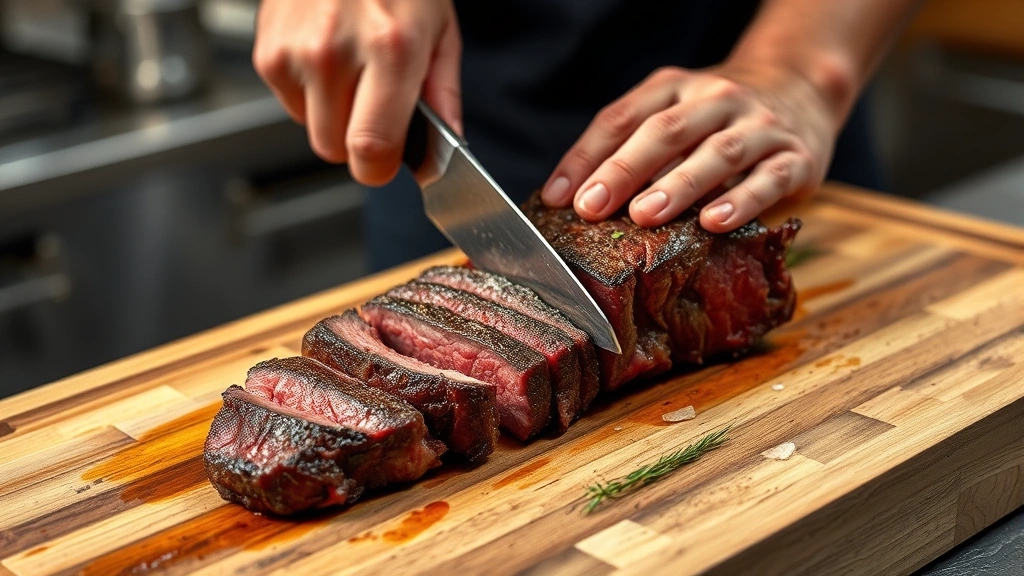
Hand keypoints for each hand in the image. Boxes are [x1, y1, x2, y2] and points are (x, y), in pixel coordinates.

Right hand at [253, 0, 460, 185]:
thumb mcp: (440, 31)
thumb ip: (443, 97)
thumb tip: (443, 150)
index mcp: (391, 51)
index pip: (372, 150)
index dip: (380, 168)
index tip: (387, 162)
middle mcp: (337, 53)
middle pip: (336, 150)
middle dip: (358, 142)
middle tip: (375, 106)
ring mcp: (296, 52)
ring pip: (311, 130)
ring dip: (333, 116)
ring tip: (351, 71)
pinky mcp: (268, 52)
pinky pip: (290, 104)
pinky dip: (309, 93)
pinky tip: (326, 57)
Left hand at [540, 64, 838, 231]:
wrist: (802, 89)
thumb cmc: (718, 119)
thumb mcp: (673, 116)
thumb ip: (631, 149)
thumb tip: (574, 200)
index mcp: (674, 88)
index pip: (621, 118)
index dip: (585, 157)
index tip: (557, 197)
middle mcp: (716, 99)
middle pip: (665, 132)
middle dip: (624, 170)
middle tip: (592, 206)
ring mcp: (759, 126)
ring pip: (717, 153)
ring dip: (678, 186)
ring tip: (645, 215)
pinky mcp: (796, 157)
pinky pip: (768, 179)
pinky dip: (742, 201)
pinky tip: (714, 222)